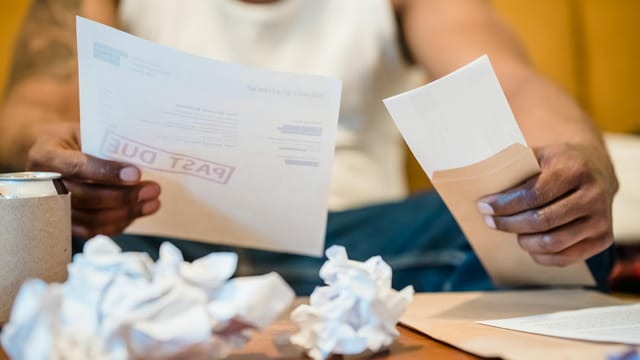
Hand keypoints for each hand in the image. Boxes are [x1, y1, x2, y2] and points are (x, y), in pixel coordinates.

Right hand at [26, 122, 160, 237]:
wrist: (52, 153)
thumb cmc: (73, 139)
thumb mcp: (84, 131)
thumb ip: (105, 144)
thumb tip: (143, 156)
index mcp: (46, 156)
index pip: (77, 167)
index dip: (107, 173)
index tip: (136, 174)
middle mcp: (43, 186)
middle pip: (85, 197)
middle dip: (123, 196)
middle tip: (153, 190)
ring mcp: (51, 208)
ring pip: (91, 218)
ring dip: (126, 213)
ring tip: (152, 203)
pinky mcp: (64, 223)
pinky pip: (92, 230)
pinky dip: (117, 224)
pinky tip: (136, 214)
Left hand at [477, 143, 617, 266]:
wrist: (597, 170)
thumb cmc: (558, 164)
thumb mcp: (540, 155)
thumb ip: (515, 166)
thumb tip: (479, 181)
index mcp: (575, 169)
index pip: (533, 195)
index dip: (505, 205)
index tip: (484, 206)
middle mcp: (593, 195)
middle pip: (540, 221)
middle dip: (508, 223)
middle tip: (490, 221)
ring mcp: (601, 220)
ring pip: (552, 242)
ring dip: (523, 241)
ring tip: (511, 231)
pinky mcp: (603, 239)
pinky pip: (564, 257)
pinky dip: (540, 255)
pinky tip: (528, 244)